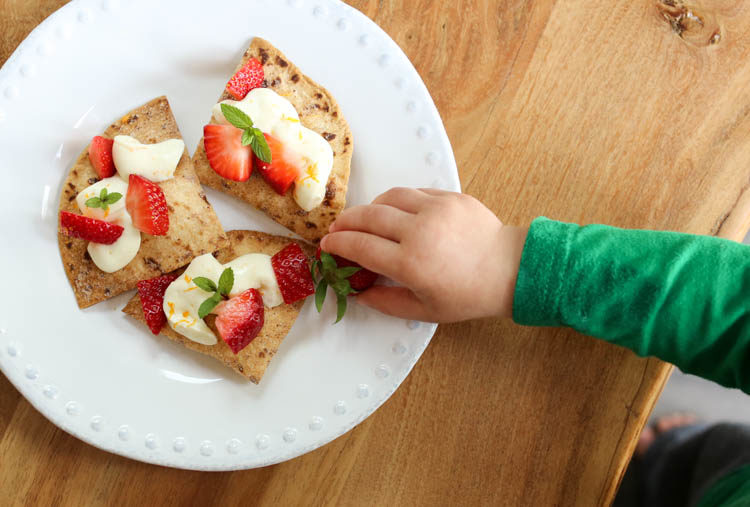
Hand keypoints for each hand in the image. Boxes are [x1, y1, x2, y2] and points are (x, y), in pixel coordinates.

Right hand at [320, 188, 526, 322]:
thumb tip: (357, 292)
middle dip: (345, 222)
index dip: (338, 244)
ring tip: (364, 219)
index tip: (326, 245)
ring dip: (370, 208)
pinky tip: (395, 212)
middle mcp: (419, 232)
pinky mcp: (449, 197)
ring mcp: (435, 209)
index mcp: (410, 264)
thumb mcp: (425, 311)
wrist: (509, 270)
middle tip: (337, 228)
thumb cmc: (468, 296)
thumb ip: (386, 302)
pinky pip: (413, 192)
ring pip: (388, 198)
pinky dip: (397, 201)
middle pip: (367, 217)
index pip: (360, 247)